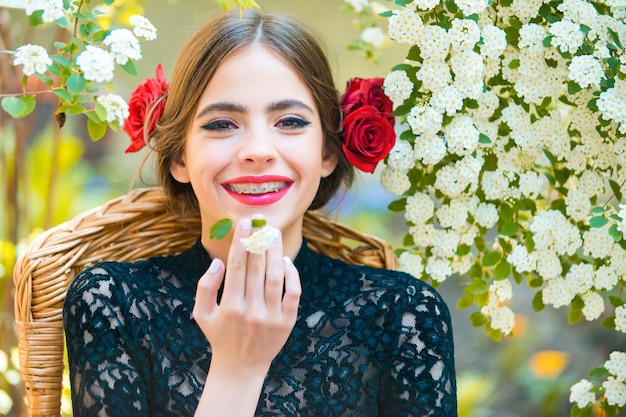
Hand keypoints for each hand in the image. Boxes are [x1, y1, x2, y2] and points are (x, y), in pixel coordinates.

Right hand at [193, 217, 301, 375]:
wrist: (241, 367)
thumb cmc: (219, 335)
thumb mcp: (201, 313)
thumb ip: (204, 286)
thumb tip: (218, 262)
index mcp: (229, 306)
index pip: (237, 266)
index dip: (241, 242)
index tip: (245, 224)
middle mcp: (251, 311)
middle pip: (257, 267)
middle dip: (259, 241)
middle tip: (261, 222)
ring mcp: (271, 316)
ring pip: (275, 276)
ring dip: (275, 252)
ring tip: (274, 234)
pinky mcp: (287, 321)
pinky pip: (292, 292)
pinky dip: (291, 274)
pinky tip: (284, 260)